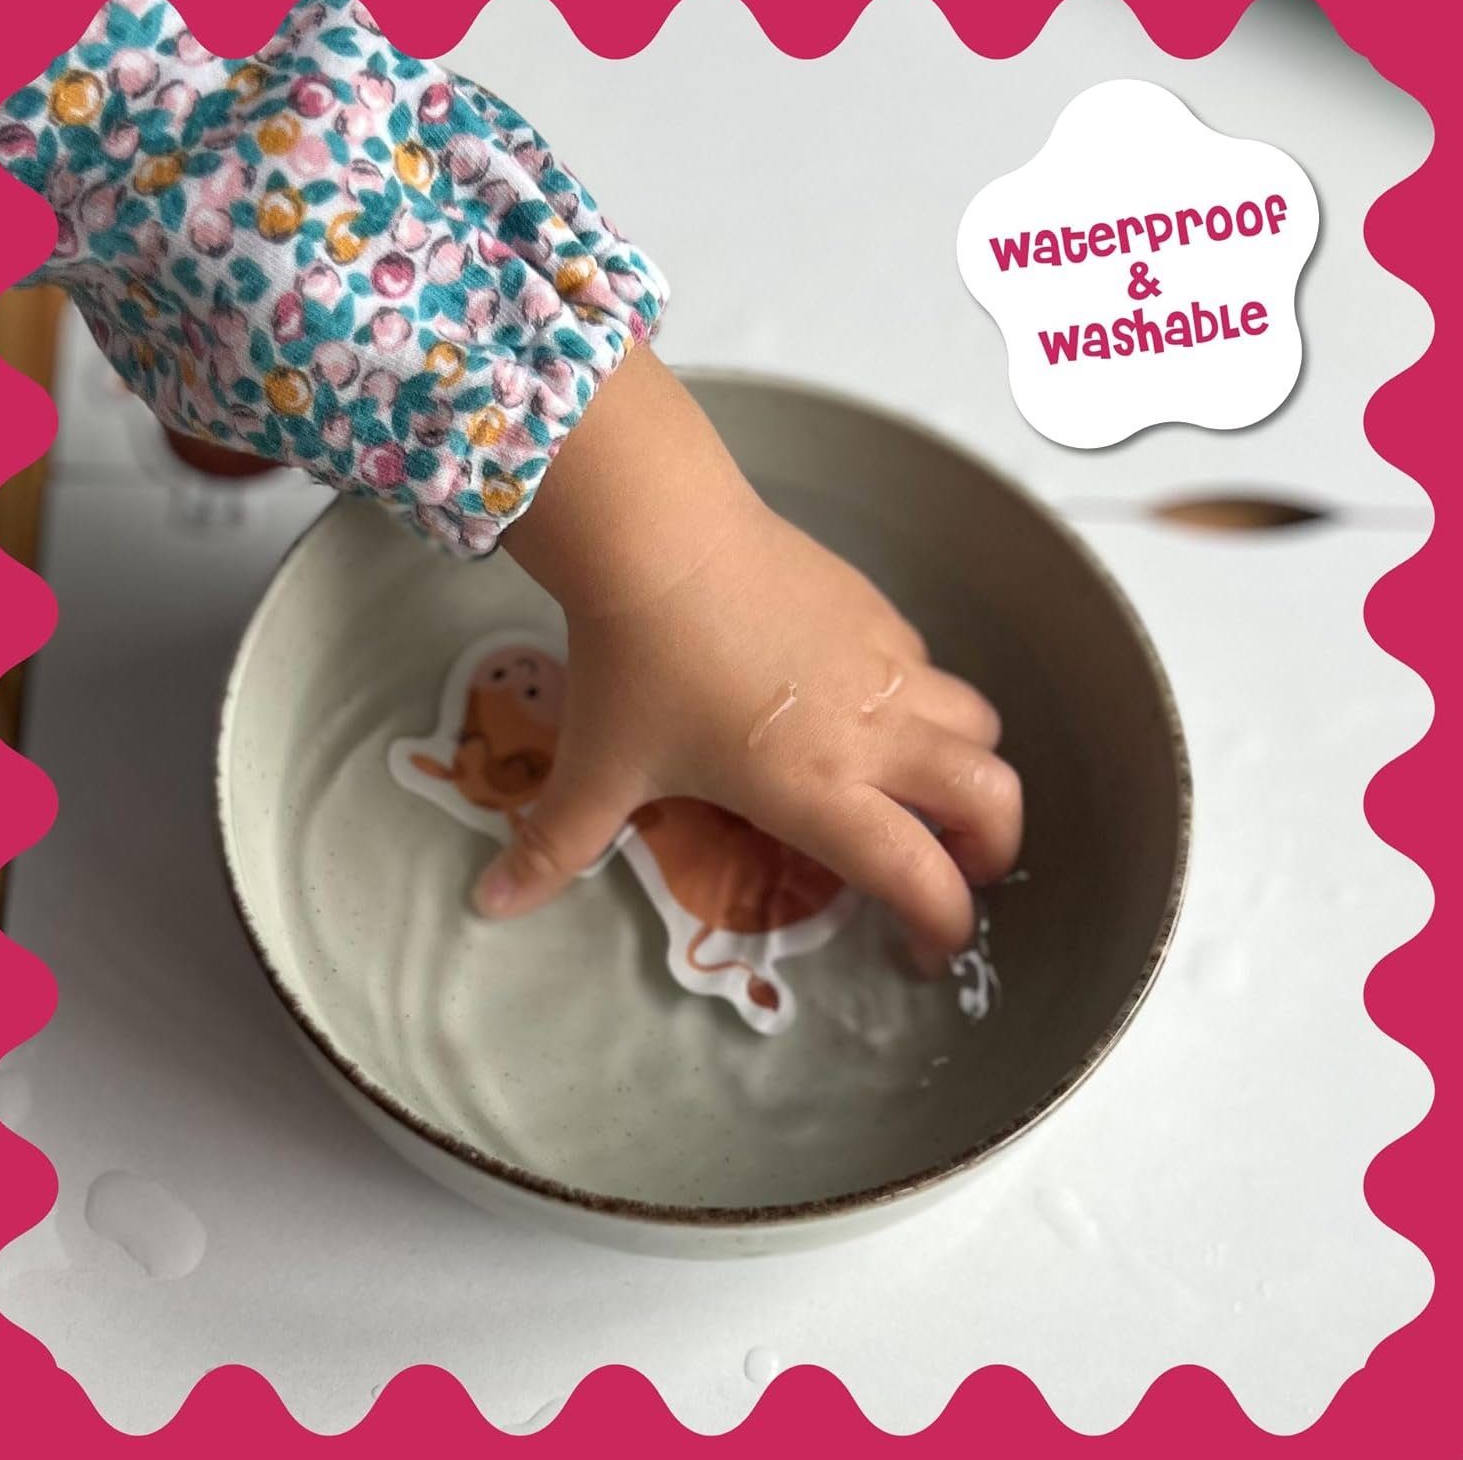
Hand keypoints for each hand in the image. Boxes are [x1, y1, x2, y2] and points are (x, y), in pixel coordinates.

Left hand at [476, 347, 1022, 974]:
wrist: (661, 536)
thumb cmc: (635, 663)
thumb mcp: (598, 767)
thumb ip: (553, 848)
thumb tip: (489, 905)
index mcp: (821, 790)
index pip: (923, 878)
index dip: (942, 926)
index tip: (925, 948)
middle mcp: (876, 731)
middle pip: (995, 799)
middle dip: (992, 848)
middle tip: (955, 867)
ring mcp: (889, 663)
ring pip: (979, 726)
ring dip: (967, 768)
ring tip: (922, 787)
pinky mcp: (879, 610)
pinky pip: (932, 668)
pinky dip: (926, 702)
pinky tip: (865, 705)